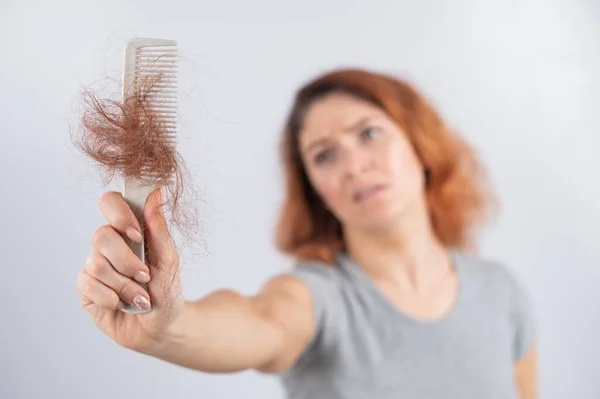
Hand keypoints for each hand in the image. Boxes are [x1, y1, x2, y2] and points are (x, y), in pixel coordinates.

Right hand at [76, 188, 183, 351]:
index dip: (119, 214)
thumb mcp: (169, 260)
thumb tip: (156, 194)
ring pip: (96, 264)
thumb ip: (159, 229)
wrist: (161, 327)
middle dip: (126, 261)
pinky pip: (89, 285)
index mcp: (129, 230)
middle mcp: (109, 244)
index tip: (137, 234)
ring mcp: (95, 265)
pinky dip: (112, 298)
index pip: (110, 202)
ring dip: (125, 285)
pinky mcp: (85, 288)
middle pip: (101, 236)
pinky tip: (122, 305)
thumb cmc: (167, 291)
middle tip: (145, 276)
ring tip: (141, 298)